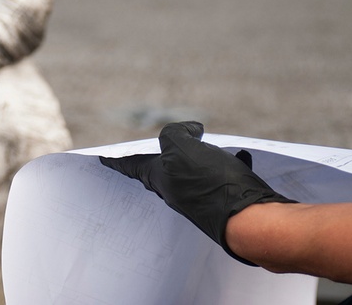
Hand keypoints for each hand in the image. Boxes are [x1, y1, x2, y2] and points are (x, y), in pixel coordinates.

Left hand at [100, 121, 294, 264]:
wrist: (249, 219)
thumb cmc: (211, 183)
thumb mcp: (182, 149)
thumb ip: (175, 135)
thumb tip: (190, 131)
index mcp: (162, 180)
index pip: (132, 165)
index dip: (117, 159)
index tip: (102, 158)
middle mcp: (178, 193)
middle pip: (162, 171)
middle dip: (160, 158)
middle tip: (156, 150)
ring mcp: (201, 200)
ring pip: (194, 173)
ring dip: (198, 158)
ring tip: (208, 145)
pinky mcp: (224, 202)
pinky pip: (221, 178)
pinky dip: (228, 165)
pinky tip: (241, 158)